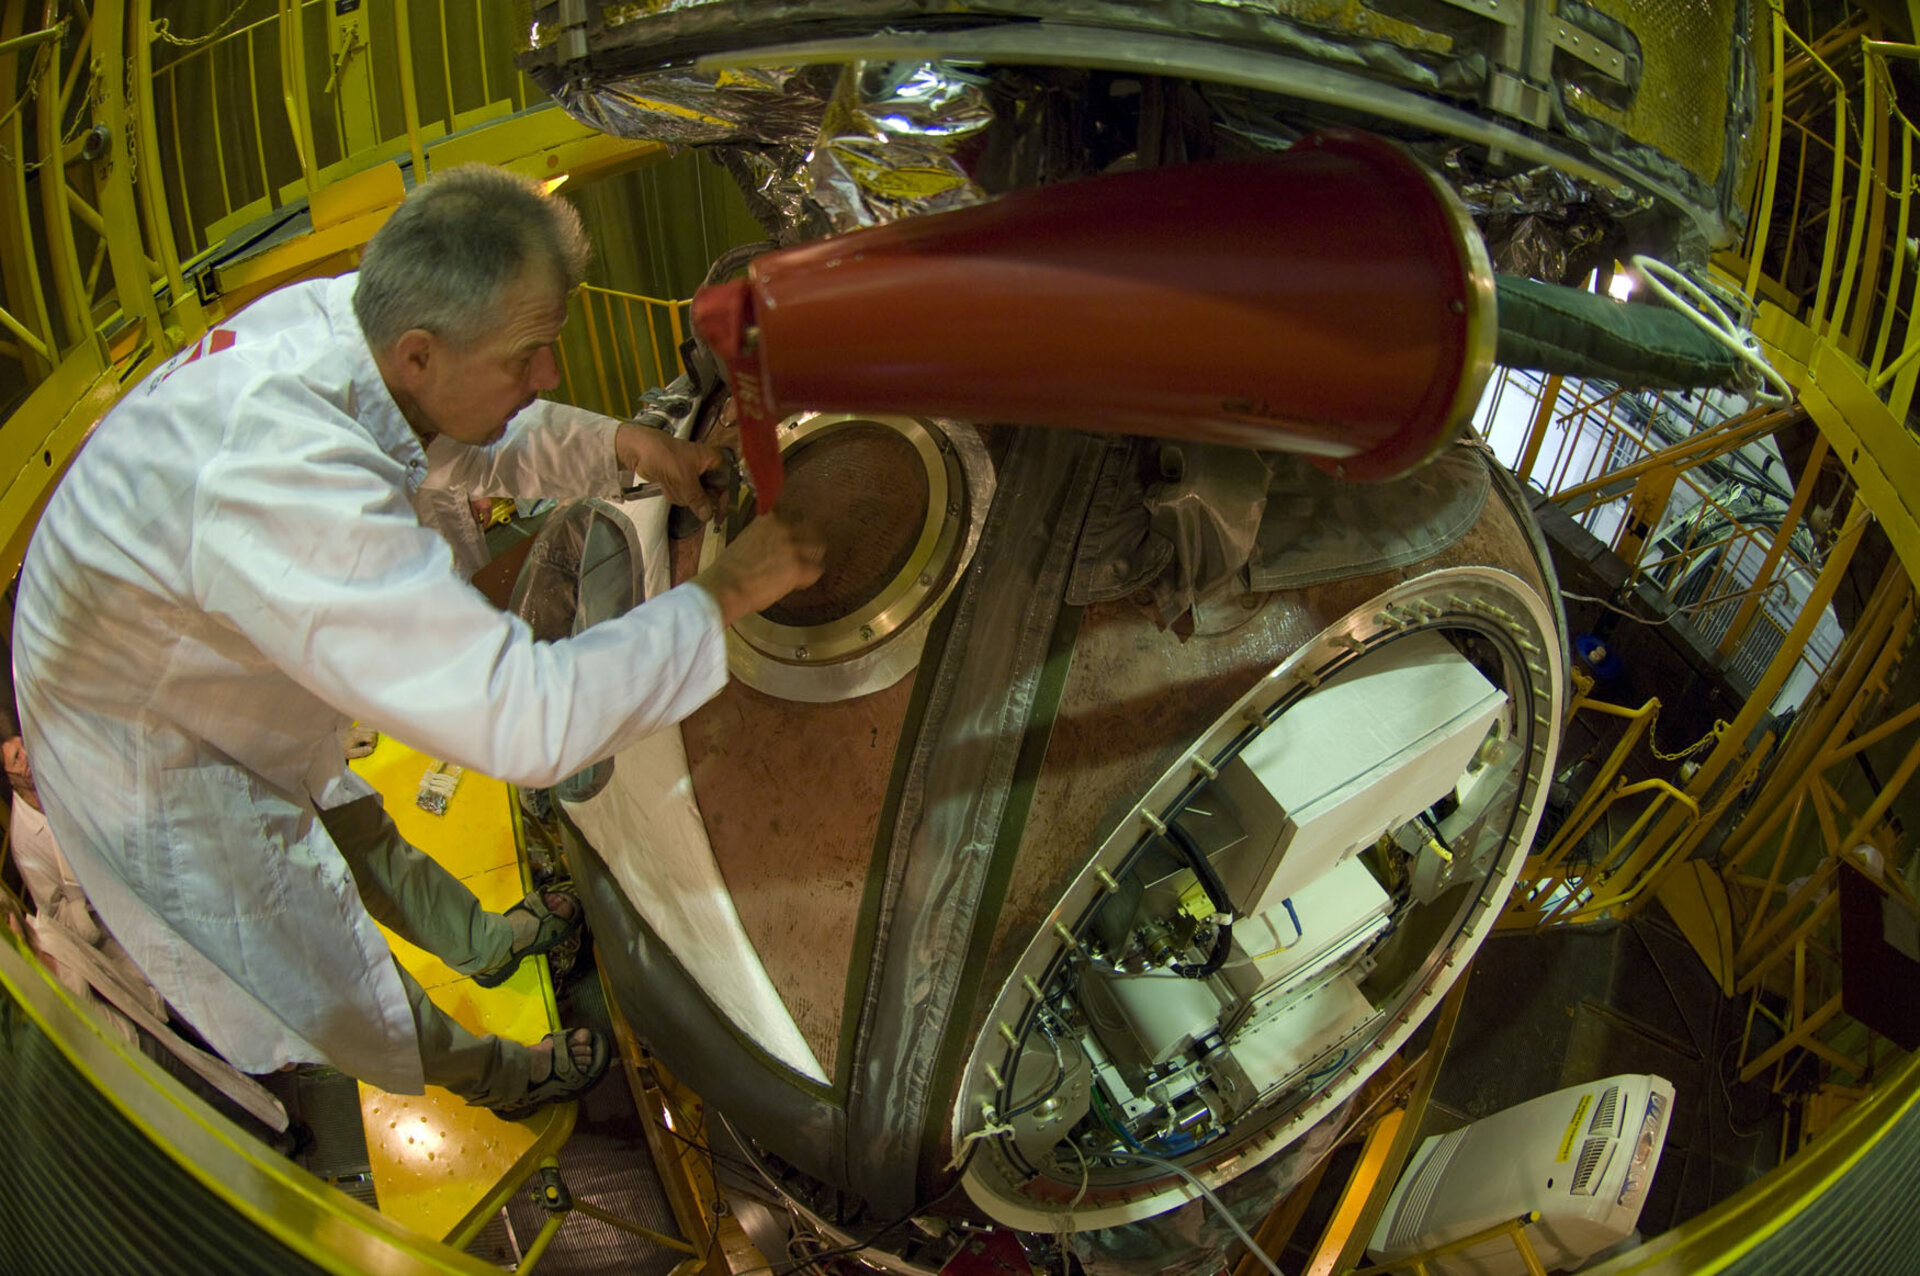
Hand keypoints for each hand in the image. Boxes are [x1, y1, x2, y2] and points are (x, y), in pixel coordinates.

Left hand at [616, 423, 727, 520]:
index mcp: (713, 460)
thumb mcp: (685, 481)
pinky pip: (683, 494)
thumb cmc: (666, 458)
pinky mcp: (680, 479)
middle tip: (684, 495)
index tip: (718, 517)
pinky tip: (666, 485)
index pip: (726, 484)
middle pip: (711, 492)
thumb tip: (708, 516)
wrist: (639, 450)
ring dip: (682, 495)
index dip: (723, 500)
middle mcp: (706, 466)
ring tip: (671, 484)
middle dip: (696, 497)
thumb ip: (699, 500)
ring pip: (695, 496)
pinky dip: (675, 493)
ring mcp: (692, 473)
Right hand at [692, 511, 825, 627]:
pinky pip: (817, 570)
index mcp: (770, 518)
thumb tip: (774, 543)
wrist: (725, 586)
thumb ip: (764, 535)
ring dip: (813, 558)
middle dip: (809, 541)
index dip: (796, 530)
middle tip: (804, 555)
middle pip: (812, 529)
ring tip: (805, 569)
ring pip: (819, 548)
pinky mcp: (799, 568)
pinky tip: (799, 583)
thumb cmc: (728, 568)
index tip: (793, 539)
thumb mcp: (746, 538)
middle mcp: (784, 527)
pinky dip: (810, 578)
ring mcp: (793, 547)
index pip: (796, 516)